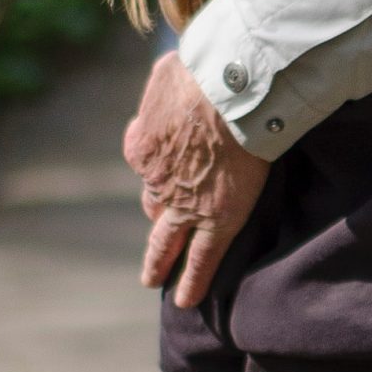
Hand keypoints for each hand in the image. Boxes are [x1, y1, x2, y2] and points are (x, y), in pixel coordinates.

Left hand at [126, 53, 271, 305]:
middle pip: (153, 207)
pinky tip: (187, 301)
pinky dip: (192, 282)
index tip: (169, 171)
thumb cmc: (203, 71)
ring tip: (160, 280)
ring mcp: (183, 204)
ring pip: (167, 241)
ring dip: (162, 261)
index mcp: (141, 146)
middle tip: (150, 247)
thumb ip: (162, 87)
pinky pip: (200, 259)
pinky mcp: (216, 219)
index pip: (145, 166)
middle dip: (154, 225)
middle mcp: (155, 180)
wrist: (231, 89)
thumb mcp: (166, 72)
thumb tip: (167, 81)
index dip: (157, 171)